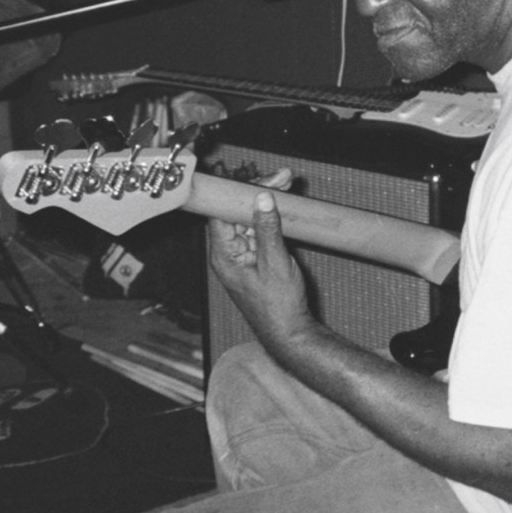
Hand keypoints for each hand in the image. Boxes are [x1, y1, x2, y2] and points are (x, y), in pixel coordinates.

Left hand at [208, 183, 315, 349]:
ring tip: (286, 187)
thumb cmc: (279, 307)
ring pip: (248, 219)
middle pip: (235, 212)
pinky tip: (284, 208)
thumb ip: (268, 229)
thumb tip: (263, 199)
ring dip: (266, 203)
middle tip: (282, 180)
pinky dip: (270, 218)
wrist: (289, 332)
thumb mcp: (276, 263)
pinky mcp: (253, 259)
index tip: (260, 181)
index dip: (239, 193)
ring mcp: (240, 256)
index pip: (222, 213)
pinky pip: (257, 231)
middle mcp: (227, 254)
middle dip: (257, 193)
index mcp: (224, 255)